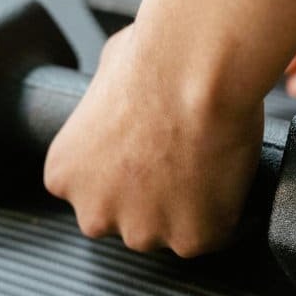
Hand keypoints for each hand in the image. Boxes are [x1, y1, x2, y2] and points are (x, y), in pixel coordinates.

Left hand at [43, 26, 262, 255]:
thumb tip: (121, 93)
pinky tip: (230, 175)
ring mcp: (144, 230)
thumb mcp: (107, 71)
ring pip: (170, 230)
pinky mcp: (191, 238)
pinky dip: (226, 211)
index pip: (95, 191)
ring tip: (210, 160)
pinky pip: (214, 233)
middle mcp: (94, 212)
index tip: (150, 151)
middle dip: (153, 196)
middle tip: (182, 156)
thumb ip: (105, 103)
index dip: (128, 170)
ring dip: (189, 207)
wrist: (196, 68)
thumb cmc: (155, 58)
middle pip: (128, 219)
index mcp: (65, 174)